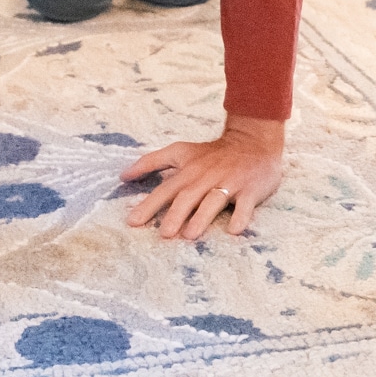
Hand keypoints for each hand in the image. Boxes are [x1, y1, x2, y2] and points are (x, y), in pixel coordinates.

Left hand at [120, 115, 284, 240]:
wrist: (252, 142)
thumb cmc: (211, 153)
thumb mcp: (179, 151)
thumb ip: (151, 162)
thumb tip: (123, 176)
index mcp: (188, 170)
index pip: (165, 188)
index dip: (148, 204)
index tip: (132, 221)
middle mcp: (206, 176)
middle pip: (188, 196)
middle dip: (175, 214)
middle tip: (164, 234)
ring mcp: (229, 182)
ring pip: (214, 200)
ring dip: (202, 216)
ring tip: (190, 234)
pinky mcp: (250, 189)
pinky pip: (245, 205)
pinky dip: (240, 216)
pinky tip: (234, 230)